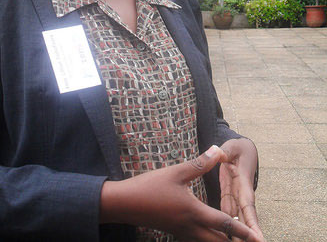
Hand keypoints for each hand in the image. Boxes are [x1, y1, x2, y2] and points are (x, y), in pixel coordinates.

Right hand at [100, 144, 263, 240]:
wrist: (125, 203)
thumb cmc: (151, 187)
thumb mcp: (177, 172)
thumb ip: (200, 163)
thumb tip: (219, 151)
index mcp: (195, 212)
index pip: (225, 224)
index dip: (243, 231)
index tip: (257, 238)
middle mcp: (191, 227)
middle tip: (250, 241)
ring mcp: (182, 231)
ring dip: (221, 241)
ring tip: (234, 238)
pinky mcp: (174, 230)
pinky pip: (197, 239)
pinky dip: (208, 238)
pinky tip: (209, 232)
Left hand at [220, 139, 264, 241]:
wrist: (241, 149)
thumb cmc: (238, 147)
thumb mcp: (232, 146)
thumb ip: (226, 151)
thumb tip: (219, 153)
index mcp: (243, 182)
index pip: (248, 205)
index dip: (252, 221)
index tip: (258, 238)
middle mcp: (242, 192)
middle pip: (246, 217)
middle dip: (249, 234)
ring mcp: (236, 195)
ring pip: (238, 217)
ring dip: (239, 232)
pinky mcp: (229, 195)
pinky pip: (228, 211)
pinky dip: (228, 224)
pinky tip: (225, 236)